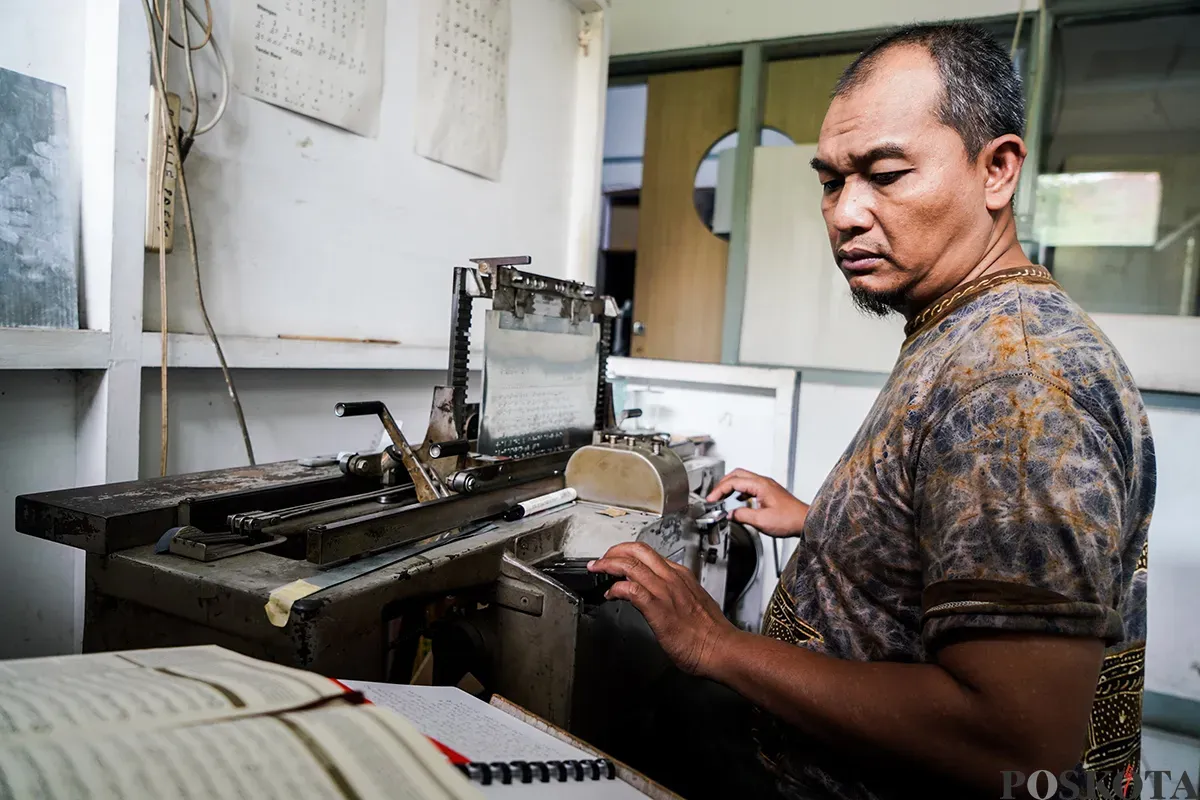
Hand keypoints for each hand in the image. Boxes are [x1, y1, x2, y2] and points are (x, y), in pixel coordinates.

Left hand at [588, 542, 736, 676]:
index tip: (617, 560)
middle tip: (601, 560)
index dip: (628, 553)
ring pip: (631, 565)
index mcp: (681, 575)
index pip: (650, 553)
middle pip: (637, 551)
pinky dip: (616, 588)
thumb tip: (659, 595)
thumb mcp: (693, 602)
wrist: (721, 648)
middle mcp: (672, 578)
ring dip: (608, 564)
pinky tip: (610, 594)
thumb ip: (675, 594)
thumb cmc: (710, 632)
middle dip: (614, 551)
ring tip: (597, 569)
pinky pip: (631, 589)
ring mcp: (664, 591)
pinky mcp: (658, 608)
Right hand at [706, 468, 808, 537]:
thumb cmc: (789, 519)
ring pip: (743, 478)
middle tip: (714, 495)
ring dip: (731, 486)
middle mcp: (763, 482)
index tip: (711, 499)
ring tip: (722, 496)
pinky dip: (740, 490)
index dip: (719, 490)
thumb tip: (730, 514)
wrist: (805, 521)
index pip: (733, 482)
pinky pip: (750, 486)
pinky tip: (738, 500)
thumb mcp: (761, 521)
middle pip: (737, 474)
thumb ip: (742, 515)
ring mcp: (767, 486)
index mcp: (760, 485)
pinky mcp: (769, 492)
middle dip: (722, 484)